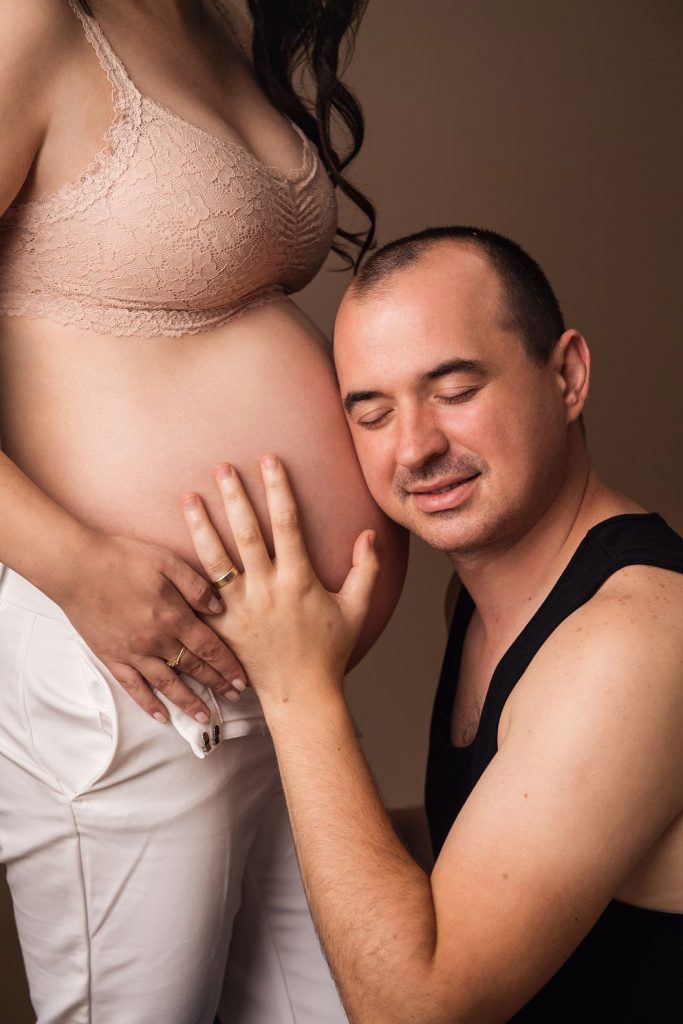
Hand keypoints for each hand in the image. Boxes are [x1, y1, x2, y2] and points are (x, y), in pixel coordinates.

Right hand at [58, 533, 245, 722]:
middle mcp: (156, 641)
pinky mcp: (112, 657)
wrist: (76, 567)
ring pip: (167, 684)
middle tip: (235, 698)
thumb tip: (220, 608)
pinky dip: (148, 704)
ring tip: (205, 718)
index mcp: (173, 616)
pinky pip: (133, 687)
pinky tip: (162, 716)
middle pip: (193, 668)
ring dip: (188, 703)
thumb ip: (196, 586)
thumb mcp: (167, 561)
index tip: (242, 679)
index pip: (209, 647)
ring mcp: (133, 652)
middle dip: (217, 684)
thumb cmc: (122, 559)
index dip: (228, 665)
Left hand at [181, 456, 379, 706]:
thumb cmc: (329, 651)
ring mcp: (239, 609)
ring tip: (187, 497)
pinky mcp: (221, 627)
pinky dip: (185, 572)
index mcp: (298, 580)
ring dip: (200, 526)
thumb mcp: (356, 608)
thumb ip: (365, 569)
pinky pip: (200, 595)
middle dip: (233, 497)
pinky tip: (169, 550)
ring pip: (215, 559)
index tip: (270, 461)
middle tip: (221, 467)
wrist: (300, 695)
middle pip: (245, 533)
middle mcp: (266, 590)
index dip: (278, 489)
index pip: (287, 524)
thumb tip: (368, 533)